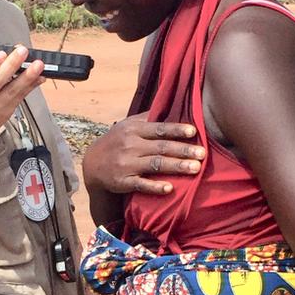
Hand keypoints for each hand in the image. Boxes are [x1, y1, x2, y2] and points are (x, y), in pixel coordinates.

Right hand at [82, 113, 204, 196]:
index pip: (159, 129)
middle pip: (161, 147)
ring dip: (176, 166)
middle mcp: (131, 146)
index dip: (176, 130)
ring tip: (195, 168)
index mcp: (134, 130)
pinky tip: (169, 188)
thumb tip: (170, 106)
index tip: (194, 131)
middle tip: (203, 154)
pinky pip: (141, 185)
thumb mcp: (127, 125)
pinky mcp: (123, 182)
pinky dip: (155, 187)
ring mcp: (127, 164)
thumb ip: (148, 118)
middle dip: (183, 150)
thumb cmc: (116, 141)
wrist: (92, 164)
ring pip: (155, 165)